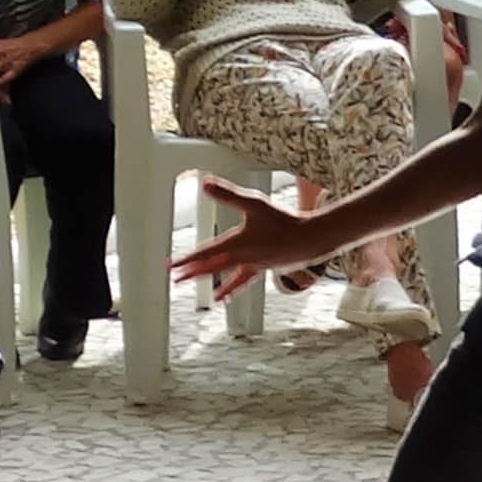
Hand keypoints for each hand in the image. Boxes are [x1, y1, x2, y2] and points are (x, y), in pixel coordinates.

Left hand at [175, 177, 339, 298]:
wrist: (310, 239)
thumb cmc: (283, 222)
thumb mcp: (254, 204)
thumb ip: (228, 194)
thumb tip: (205, 184)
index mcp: (235, 244)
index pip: (204, 253)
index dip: (186, 260)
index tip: (172, 266)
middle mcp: (241, 258)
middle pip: (212, 268)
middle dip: (193, 274)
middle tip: (177, 280)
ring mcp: (253, 265)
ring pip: (227, 277)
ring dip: (213, 284)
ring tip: (207, 296)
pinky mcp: (264, 268)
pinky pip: (244, 281)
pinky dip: (234, 288)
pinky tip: (228, 293)